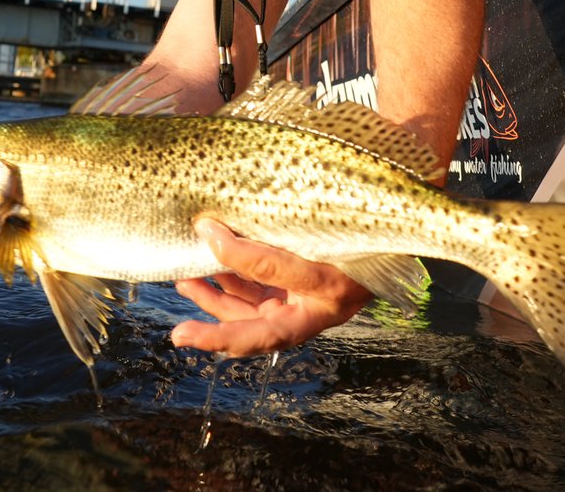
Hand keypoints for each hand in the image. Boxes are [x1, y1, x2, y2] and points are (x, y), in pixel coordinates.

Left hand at [170, 219, 370, 355]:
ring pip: (249, 314)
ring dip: (213, 301)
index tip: (208, 231)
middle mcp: (311, 311)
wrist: (384, 241)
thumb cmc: (356, 235)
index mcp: (326, 296)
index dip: (239, 255)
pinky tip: (206, 273)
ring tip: (183, 280)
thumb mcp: (319, 235)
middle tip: (179, 335)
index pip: (276, 276)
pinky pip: (252, 301)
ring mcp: (298, 307)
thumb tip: (212, 228)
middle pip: (259, 332)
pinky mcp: (289, 299)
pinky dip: (227, 289)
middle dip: (216, 335)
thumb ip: (269, 237)